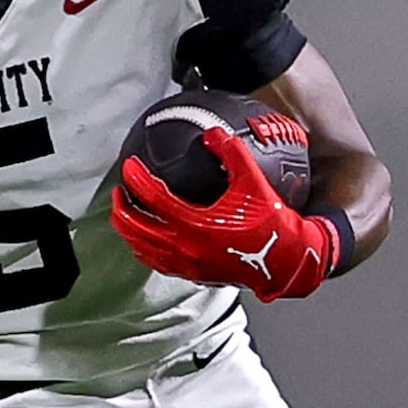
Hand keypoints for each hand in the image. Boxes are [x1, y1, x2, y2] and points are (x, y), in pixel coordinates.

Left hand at [110, 123, 338, 300]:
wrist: (287, 260)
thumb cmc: (272, 224)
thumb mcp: (254, 182)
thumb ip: (232, 153)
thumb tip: (213, 134)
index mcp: (195, 224)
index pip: (153, 198)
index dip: (137, 179)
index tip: (130, 166)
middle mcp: (184, 247)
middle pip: (135, 227)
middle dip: (121, 206)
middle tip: (120, 189)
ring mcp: (185, 264)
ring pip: (140, 247)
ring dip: (127, 228)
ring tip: (125, 211)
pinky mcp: (191, 273)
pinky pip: (155, 261)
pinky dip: (141, 247)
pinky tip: (143, 238)